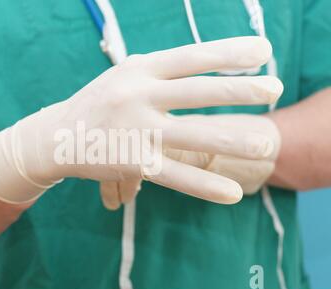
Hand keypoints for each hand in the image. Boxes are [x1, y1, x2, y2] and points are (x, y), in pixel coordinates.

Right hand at [0, 36, 282, 204]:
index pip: (190, 57)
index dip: (228, 53)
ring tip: (266, 144)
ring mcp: (136, 131)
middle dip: (239, 90)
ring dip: (232, 139)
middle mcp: (137, 96)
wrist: (56, 136)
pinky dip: (205, 186)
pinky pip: (176, 176)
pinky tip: (232, 194)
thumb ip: (160, 70)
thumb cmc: (99, 103)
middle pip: (196, 92)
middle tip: (273, 89)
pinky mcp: (133, 164)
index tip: (262, 52)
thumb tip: (207, 63)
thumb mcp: (125, 75)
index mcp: (137, 69)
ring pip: (192, 135)